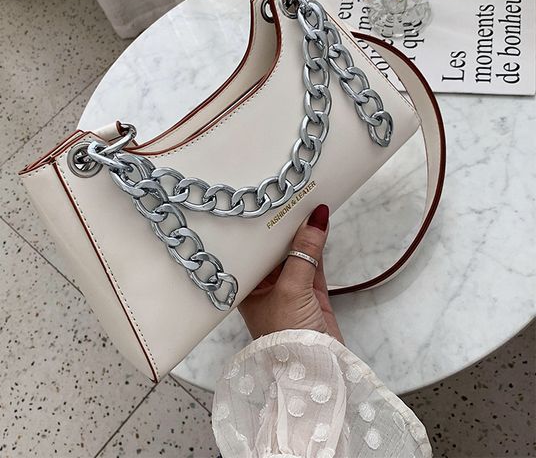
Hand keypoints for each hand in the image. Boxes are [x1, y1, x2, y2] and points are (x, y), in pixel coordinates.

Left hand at [238, 204, 342, 342]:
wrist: (315, 371)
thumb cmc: (286, 335)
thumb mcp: (291, 289)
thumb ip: (305, 252)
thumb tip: (317, 215)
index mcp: (247, 285)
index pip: (253, 247)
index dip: (261, 225)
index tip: (270, 201)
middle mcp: (264, 284)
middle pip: (274, 247)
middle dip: (283, 225)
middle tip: (291, 194)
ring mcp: (288, 286)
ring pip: (295, 252)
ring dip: (302, 232)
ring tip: (307, 202)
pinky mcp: (310, 291)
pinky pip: (312, 261)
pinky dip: (316, 244)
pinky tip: (319, 223)